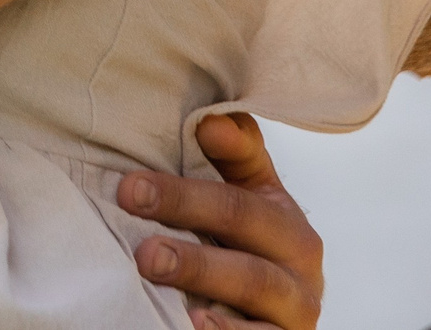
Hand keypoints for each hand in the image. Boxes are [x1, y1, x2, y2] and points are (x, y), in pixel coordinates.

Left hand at [119, 112, 323, 329]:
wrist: (276, 316)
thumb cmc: (247, 247)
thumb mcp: (248, 198)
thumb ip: (234, 156)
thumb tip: (212, 121)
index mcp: (286, 219)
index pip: (236, 193)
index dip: (186, 186)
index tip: (130, 182)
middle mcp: (300, 263)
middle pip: (241, 226)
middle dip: (184, 210)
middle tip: (129, 203)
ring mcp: (295, 309)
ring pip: (252, 284)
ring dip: (199, 271)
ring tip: (151, 262)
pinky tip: (191, 323)